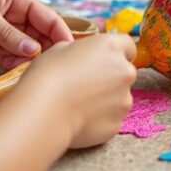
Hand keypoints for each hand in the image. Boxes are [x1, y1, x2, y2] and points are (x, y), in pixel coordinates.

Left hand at [0, 0, 73, 69]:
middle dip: (44, 48)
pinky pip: (5, 57)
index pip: (44, 14)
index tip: (68, 48)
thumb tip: (33, 50)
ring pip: (22, 48)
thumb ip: (7, 33)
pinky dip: (10, 64)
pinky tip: (13, 70)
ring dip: (26, 59)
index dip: (58, 31)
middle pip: (36, 33)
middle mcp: (10, 13)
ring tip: (30, 69)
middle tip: (49, 64)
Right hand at [28, 34, 136, 148]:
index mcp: (111, 47)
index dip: (116, 54)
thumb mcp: (61, 49)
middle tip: (86, 85)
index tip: (104, 61)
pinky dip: (99, 119)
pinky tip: (79, 119)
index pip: (128, 46)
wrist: (43, 109)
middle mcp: (125, 72)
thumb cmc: (48, 75)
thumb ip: (82, 51)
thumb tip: (83, 58)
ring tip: (78, 104)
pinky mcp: (117, 124)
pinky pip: (110, 119)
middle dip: (110, 78)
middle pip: (124, 73)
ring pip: (119, 98)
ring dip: (106, 100)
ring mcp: (124, 100)